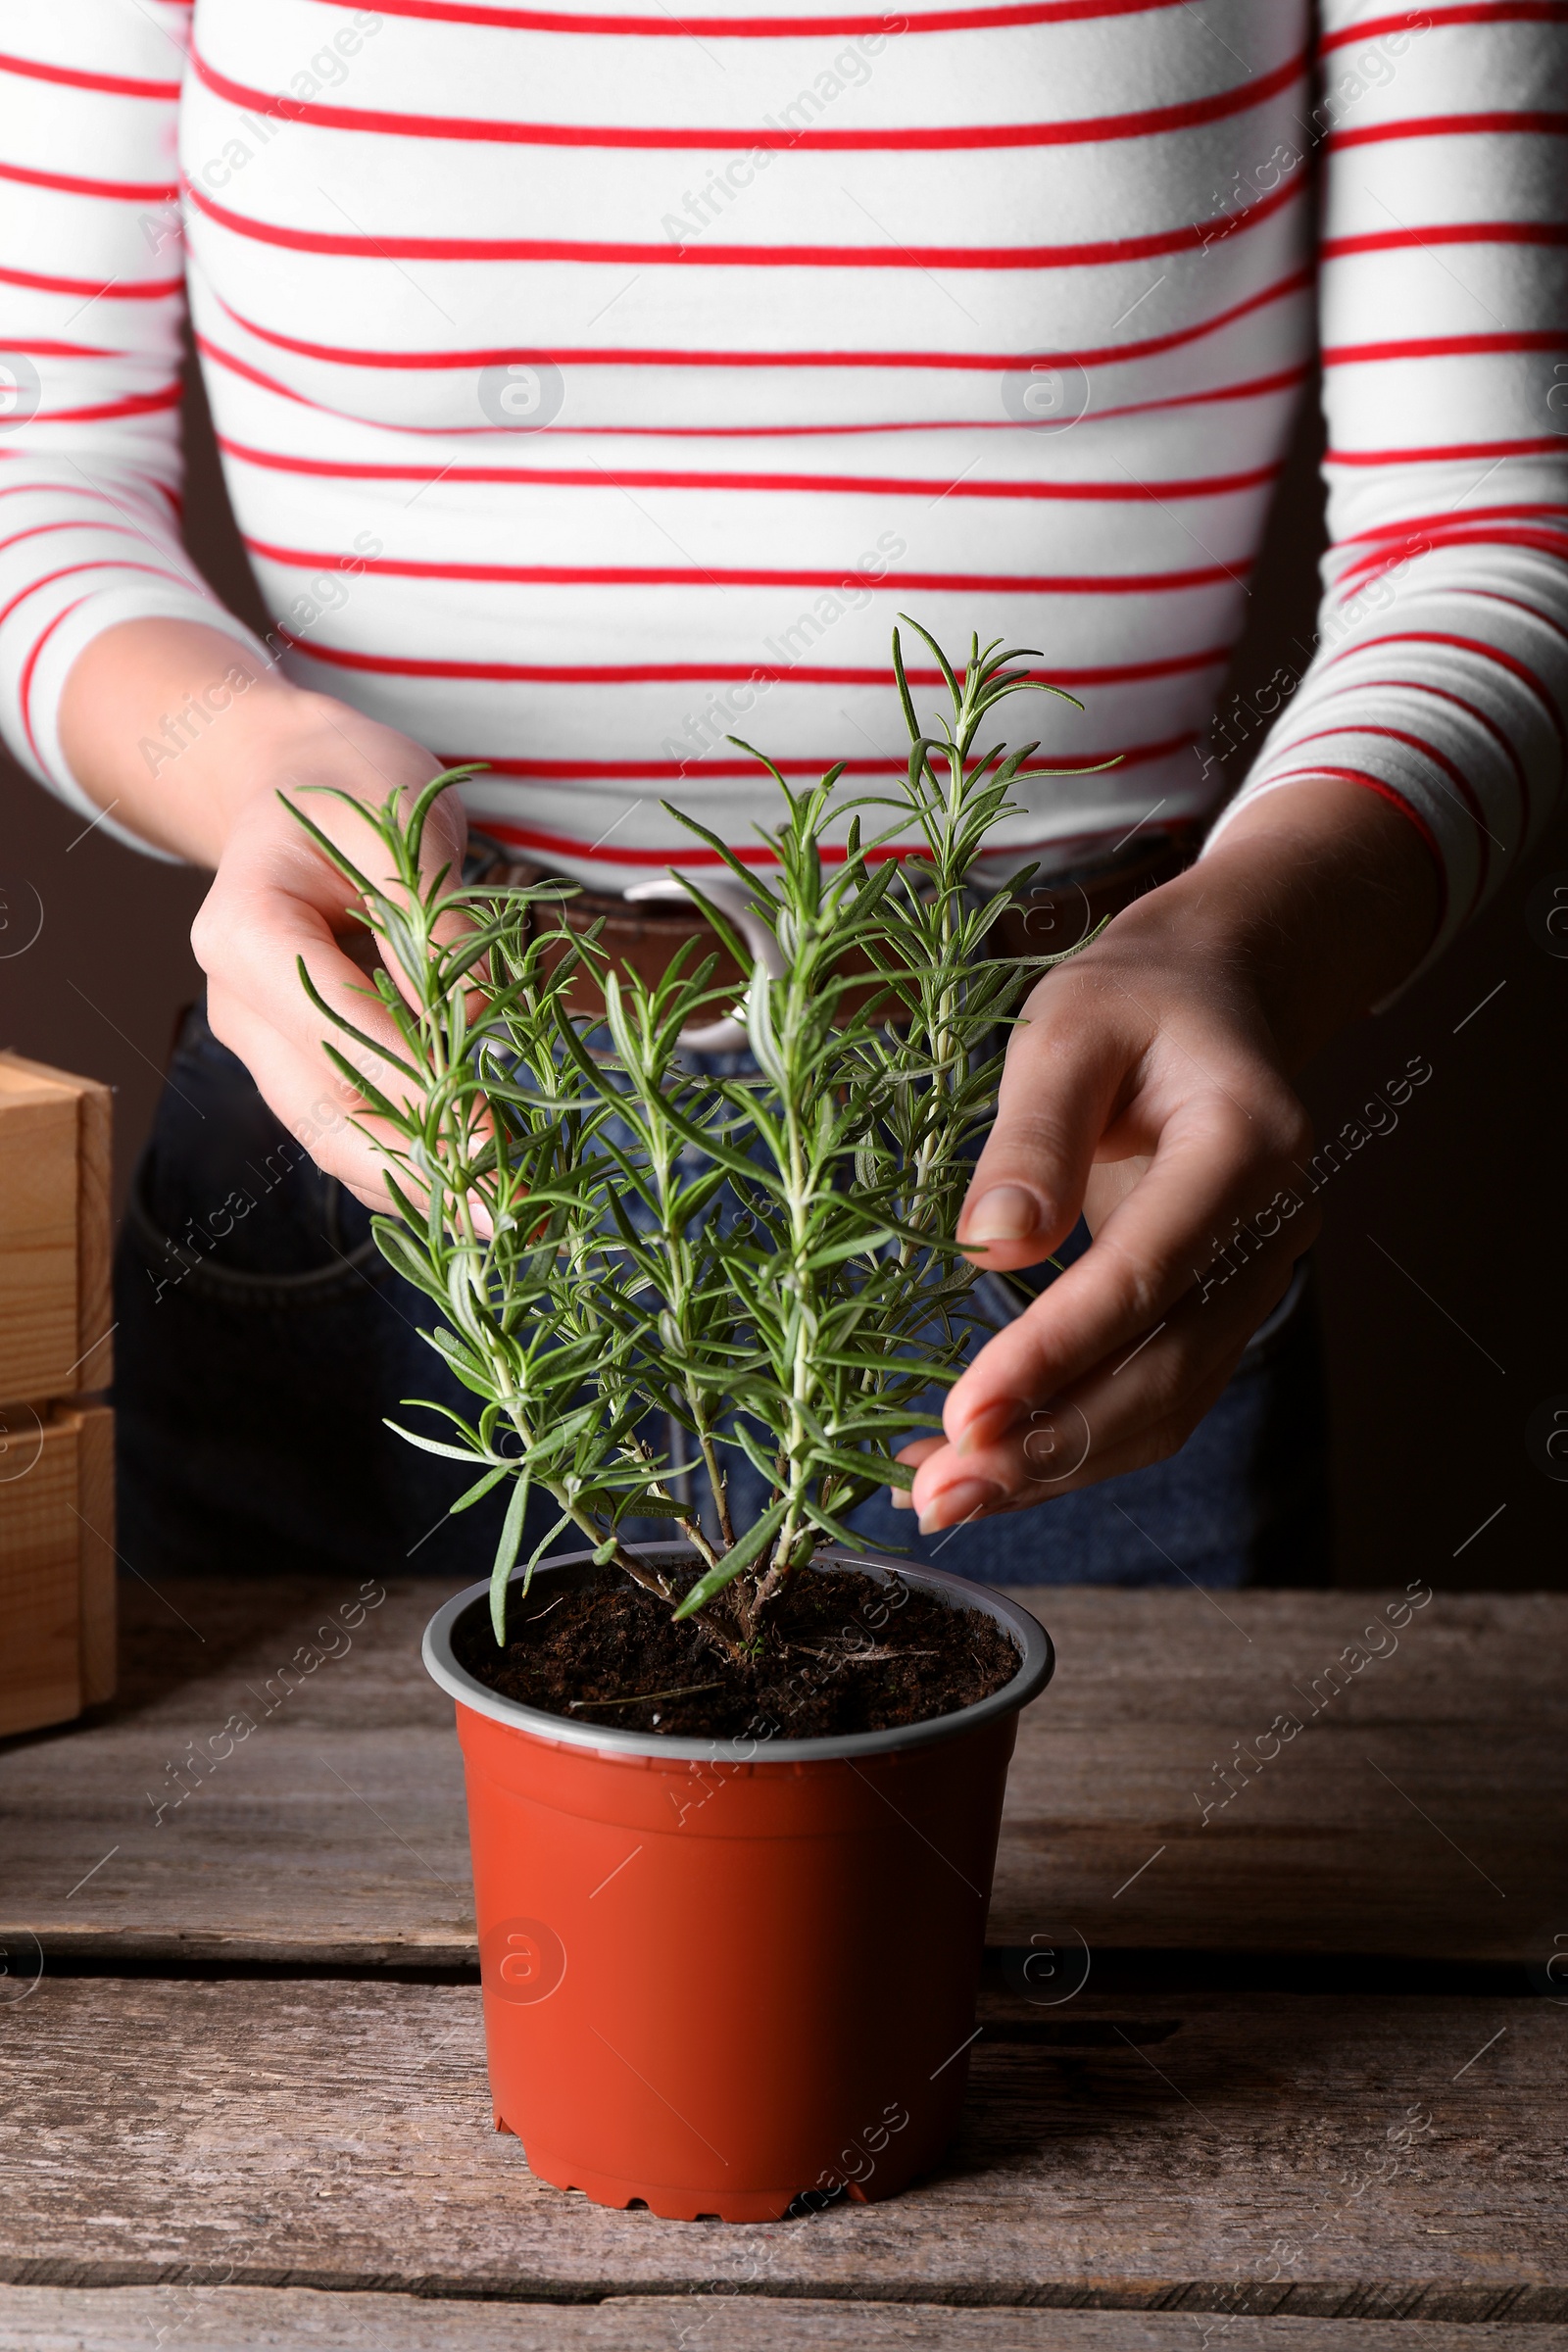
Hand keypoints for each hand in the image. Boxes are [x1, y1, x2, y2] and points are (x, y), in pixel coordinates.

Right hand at [59, 620, 459, 1207]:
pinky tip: (479, 1197)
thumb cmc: (351, 789)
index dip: (415, 1086)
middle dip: (420, 1169)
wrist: (296, 785)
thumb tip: (480, 1028)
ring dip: (419, 1187)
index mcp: (243, 930)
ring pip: (335, 1137)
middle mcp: (236, 1004)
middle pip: (324, 1108)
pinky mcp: (298, 1066)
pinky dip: (411, 1166)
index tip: (493, 1139)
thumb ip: (439, 923)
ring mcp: (261, 1046)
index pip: (332, 1026)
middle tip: (510, 1219)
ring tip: (507, 1225)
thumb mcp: (405, 826)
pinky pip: (351, 1130)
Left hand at [898, 777, 1441, 1531]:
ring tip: (942, 1502)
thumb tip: (993, 1252)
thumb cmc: (1131, 1003)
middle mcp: (1272, 1231)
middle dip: (1052, 1446)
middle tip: (940, 1499)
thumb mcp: (1066, 1027)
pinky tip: (982, 1464)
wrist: (1213, 998)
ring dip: (1055, 1466)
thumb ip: (1033, 1133)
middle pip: (1167, 1371)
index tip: (966, 1416)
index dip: (1057, 1355)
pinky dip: (1067, 1441)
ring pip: (1163, 1407)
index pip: (1148, 1275)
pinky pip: (1148, 1395)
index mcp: (1248, 1147)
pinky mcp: (1214, 1312)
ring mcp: (1253, 1281)